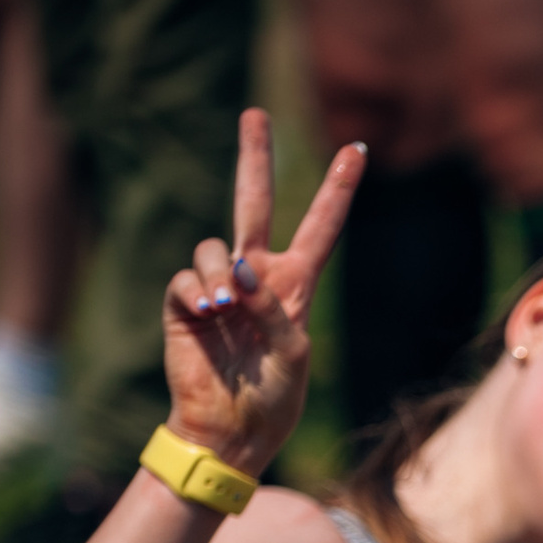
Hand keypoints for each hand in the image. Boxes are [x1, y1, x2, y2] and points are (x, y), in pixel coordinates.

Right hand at [160, 110, 365, 471]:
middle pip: (253, 202)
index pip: (320, 228)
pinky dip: (197, 292)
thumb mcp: (293, 354)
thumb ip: (273, 308)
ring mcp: (219, 286)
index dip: (337, 190)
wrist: (230, 428)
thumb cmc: (274, 397)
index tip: (358, 149)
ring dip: (221, 272)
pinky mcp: (184, 303)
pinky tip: (207, 315)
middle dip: (254, 158)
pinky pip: (186, 277)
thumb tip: (238, 270)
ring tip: (227, 309)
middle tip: (255, 114)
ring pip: (214, 244)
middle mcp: (256, 276)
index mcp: (295, 285)